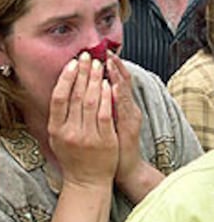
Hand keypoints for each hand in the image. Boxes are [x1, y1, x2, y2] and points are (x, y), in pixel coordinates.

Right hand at [48, 52, 117, 186]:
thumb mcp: (57, 138)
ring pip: (91, 102)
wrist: (87, 181)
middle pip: (76, 96)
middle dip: (83, 72)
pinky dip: (107, 96)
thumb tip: (60, 88)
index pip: (59, 98)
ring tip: (99, 65)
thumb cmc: (72, 158)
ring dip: (95, 80)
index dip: (66, 78)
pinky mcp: (105, 141)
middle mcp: (70, 132)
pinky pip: (105, 114)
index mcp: (56, 130)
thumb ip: (57, 117)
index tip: (73, 63)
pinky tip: (109, 83)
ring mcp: (88, 137)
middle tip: (87, 56)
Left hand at [106, 52, 142, 187]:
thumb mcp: (107, 124)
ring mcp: (130, 117)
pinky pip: (122, 109)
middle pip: (123, 81)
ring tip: (109, 61)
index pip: (119, 80)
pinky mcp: (129, 128)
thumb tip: (92, 87)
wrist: (120, 170)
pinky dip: (118, 96)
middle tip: (105, 51)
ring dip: (115, 75)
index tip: (104, 53)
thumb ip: (102, 106)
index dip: (113, 67)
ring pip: (124, 91)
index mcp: (124, 107)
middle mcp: (130, 109)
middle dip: (113, 66)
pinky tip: (112, 85)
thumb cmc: (110, 148)